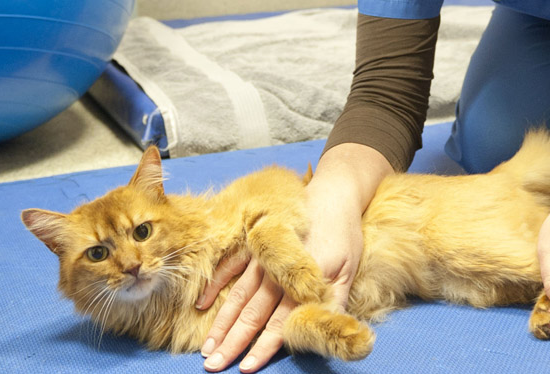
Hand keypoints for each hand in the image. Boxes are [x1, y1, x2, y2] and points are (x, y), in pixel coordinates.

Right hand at [195, 143, 391, 371]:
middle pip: (251, 313)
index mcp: (301, 281)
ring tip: (207, 346)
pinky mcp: (254, 244)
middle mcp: (277, 271)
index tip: (245, 368)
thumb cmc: (344, 235)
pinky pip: (230, 266)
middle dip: (232, 342)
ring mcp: (262, 256)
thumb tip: (324, 332)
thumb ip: (333, 302)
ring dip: (221, 322)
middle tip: (213, 365)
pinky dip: (215, 285)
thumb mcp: (349, 271)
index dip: (263, 347)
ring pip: (237, 295)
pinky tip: (201, 304)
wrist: (333, 193)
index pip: (279, 322)